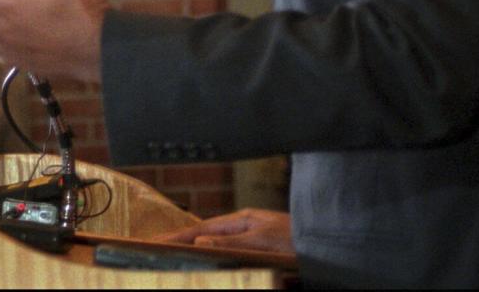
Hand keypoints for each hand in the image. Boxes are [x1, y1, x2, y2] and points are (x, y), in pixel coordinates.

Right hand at [156, 208, 294, 257]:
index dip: (177, 236)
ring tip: (172, 252)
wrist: (324, 240)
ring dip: (194, 247)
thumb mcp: (262, 241)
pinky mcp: (257, 248)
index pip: (201, 230)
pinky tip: (206, 258)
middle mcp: (242, 226)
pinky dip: (212, 253)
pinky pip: (227, 251)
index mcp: (240, 220)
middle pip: (204, 235)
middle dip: (180, 240)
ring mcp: (249, 236)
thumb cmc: (297, 238)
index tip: (154, 242)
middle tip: (156, 247)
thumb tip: (199, 242)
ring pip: (215, 243)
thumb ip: (231, 242)